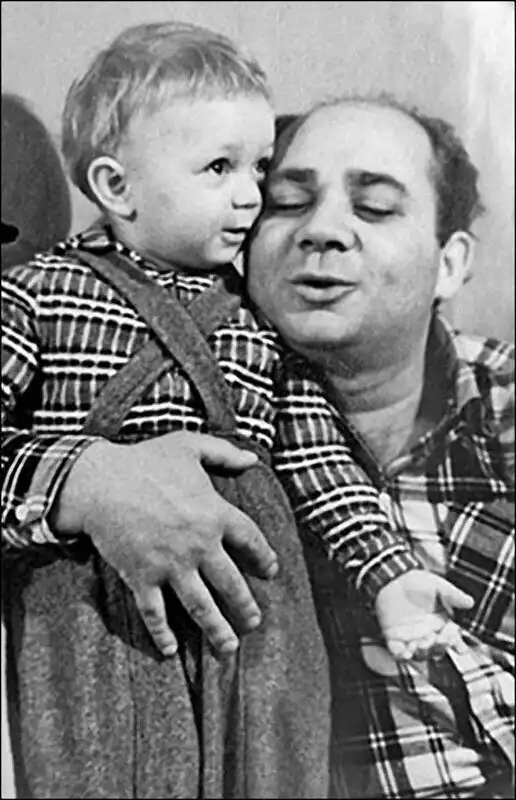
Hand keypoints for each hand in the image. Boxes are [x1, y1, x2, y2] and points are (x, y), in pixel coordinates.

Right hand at [51, 432, 277, 656]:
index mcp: (215, 513)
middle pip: (230, 583)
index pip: (250, 540)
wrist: (102, 482)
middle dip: (245, 606)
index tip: (270, 571)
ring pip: (200, 605)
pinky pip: (155, 612)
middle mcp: (199, 545)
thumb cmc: (146, 460)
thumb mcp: (190, 446)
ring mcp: (170, 565)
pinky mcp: (142, 577)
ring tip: (229, 647)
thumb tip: (253, 459)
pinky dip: (161, 633)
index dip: (263, 557)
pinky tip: (171, 650)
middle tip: (254, 622)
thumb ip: (224, 453)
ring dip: (216, 629)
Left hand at [375, 570, 473, 660]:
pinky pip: (399, 654)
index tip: (458, 643)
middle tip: (440, 640)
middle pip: (438, 650)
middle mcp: (429, 635)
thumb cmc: (418, 583)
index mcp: (442, 625)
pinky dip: (402, 656)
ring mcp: (412, 639)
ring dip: (422, 653)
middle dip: (440, 648)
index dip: (456, 643)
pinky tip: (405, 653)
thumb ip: (453, 595)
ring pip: (421, 655)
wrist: (394, 580)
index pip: (453, 639)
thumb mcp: (438, 586)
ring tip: (421, 644)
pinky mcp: (395, 640)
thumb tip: (470, 602)